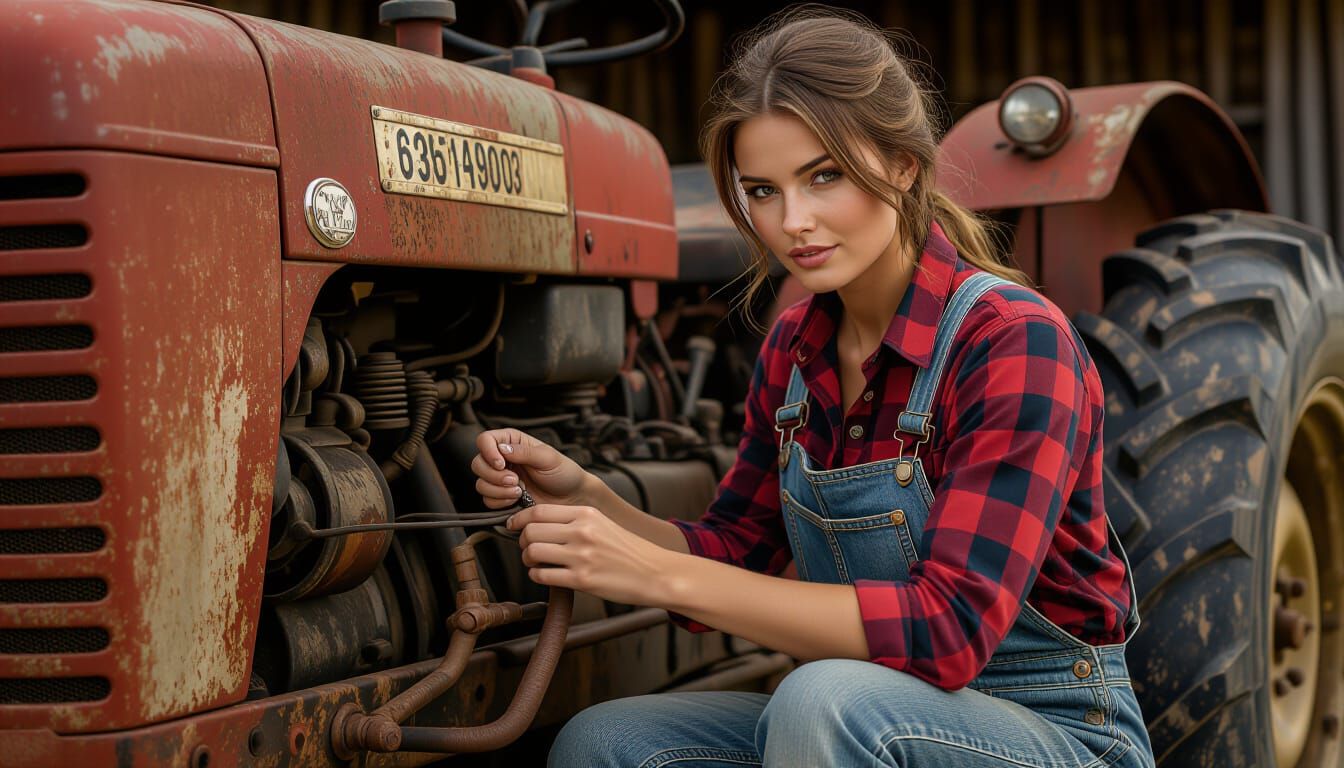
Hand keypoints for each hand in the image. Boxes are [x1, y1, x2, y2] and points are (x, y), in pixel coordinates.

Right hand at [471, 429, 589, 508]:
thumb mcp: (548, 458)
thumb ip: (525, 452)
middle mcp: (502, 459)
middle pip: (477, 463)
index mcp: (512, 442)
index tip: (501, 464)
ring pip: (480, 484)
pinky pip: (488, 501)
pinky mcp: (502, 497)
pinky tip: (518, 500)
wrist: (571, 498)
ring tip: (520, 491)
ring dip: (498, 490)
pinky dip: (500, 502)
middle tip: (515, 481)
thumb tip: (502, 449)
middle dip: (494, 475)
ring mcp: (500, 479)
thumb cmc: (564, 473)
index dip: (488, 452)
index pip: (485, 440)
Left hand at [507, 504, 673, 605]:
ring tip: (535, 563)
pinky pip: (542, 576)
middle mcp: (582, 532)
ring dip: (527, 559)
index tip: (513, 525)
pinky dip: (537, 575)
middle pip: (531, 531)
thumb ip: (574, 521)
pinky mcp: (582, 580)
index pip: (539, 510)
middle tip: (527, 548)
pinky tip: (546, 575)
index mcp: (587, 514)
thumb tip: (540, 523)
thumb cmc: (629, 551)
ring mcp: (581, 556)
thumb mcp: (603, 524)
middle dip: (522, 541)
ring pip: (533, 552)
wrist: (655, 572)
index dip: (519, 519)